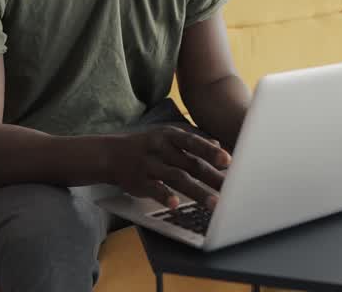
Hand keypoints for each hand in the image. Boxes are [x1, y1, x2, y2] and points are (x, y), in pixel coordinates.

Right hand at [104, 126, 230, 209]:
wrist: (111, 154)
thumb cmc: (146, 146)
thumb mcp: (168, 137)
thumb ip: (193, 143)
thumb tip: (220, 148)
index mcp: (170, 136)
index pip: (193, 143)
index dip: (211, 151)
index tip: (228, 160)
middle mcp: (161, 149)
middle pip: (190, 163)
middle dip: (212, 177)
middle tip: (231, 189)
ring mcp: (149, 165)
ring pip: (176, 178)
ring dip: (197, 191)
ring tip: (213, 203)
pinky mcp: (138, 181)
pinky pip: (153, 189)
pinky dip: (164, 196)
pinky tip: (175, 204)